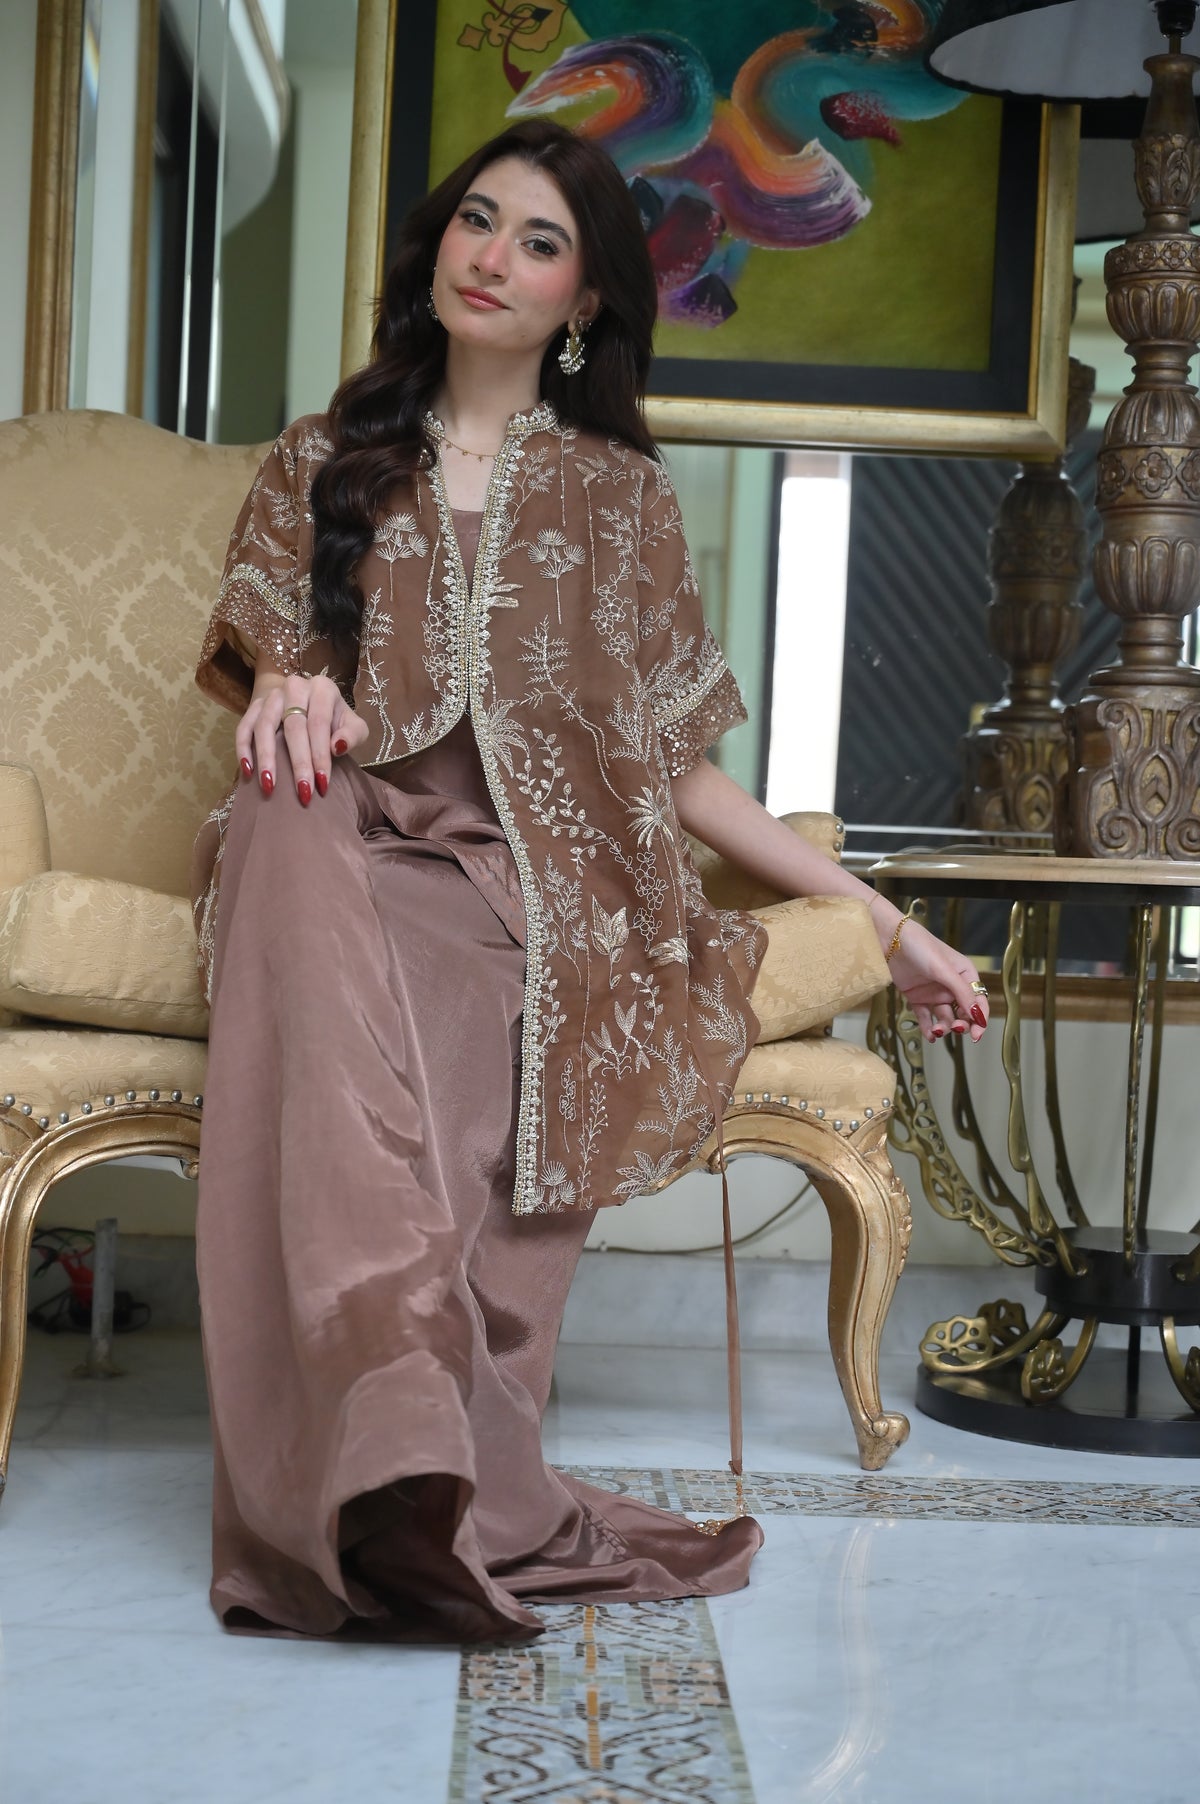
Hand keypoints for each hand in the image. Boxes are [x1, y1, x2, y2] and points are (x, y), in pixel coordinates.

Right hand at [235, 673, 368, 804]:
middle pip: (293, 725)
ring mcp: (272, 695)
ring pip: (264, 725)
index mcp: (323, 688)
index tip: (322, 784)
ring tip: (270, 786)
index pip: (319, 723)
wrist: (310, 703)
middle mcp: (295, 686)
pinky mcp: (254, 705)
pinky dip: (243, 748)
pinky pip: (244, 726)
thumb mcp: (354, 726)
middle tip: (302, 791)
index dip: (320, 754)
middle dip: (298, 761)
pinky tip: (247, 771)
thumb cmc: (335, 721)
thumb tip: (338, 747)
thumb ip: (352, 735)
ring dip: (266, 757)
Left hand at [886, 916, 989, 1044]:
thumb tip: (978, 1015)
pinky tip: (930, 1036)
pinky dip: (928, 1028)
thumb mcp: (944, 969)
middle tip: (956, 1029)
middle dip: (962, 1024)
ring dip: (944, 1027)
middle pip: (963, 1012)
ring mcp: (934, 991)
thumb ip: (961, 992)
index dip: (980, 1018)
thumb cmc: (920, 946)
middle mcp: (951, 984)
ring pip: (945, 1017)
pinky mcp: (917, 997)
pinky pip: (926, 1017)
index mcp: (964, 974)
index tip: (976, 1033)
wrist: (888, 939)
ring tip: (937, 1031)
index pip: (978, 1000)